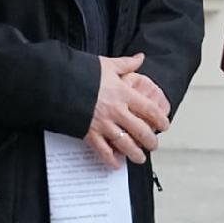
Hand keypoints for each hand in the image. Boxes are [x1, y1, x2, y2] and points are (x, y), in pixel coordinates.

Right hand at [85, 54, 169, 169]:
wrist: (59, 83)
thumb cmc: (83, 72)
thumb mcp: (107, 64)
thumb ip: (126, 64)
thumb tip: (140, 57)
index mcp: (123, 93)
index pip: (149, 109)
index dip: (160, 119)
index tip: (164, 125)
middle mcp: (116, 110)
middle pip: (141, 130)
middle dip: (150, 140)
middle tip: (153, 145)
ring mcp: (103, 124)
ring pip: (126, 144)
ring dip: (135, 153)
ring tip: (140, 158)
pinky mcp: (89, 133)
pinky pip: (103, 151)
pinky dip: (111, 160)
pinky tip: (116, 164)